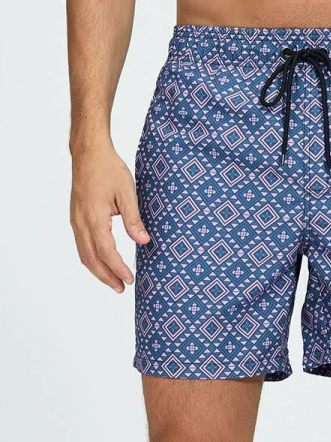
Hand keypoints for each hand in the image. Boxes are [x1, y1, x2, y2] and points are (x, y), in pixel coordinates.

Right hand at [70, 142, 149, 292]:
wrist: (88, 153)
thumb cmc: (109, 169)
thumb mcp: (127, 193)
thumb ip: (134, 219)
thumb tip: (143, 242)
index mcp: (94, 218)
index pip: (107, 252)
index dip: (118, 268)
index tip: (130, 280)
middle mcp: (81, 223)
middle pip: (91, 259)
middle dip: (106, 276)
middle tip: (122, 288)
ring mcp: (76, 221)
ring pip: (84, 254)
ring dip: (98, 270)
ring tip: (113, 281)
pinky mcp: (76, 217)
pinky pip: (82, 244)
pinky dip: (91, 258)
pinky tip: (102, 261)